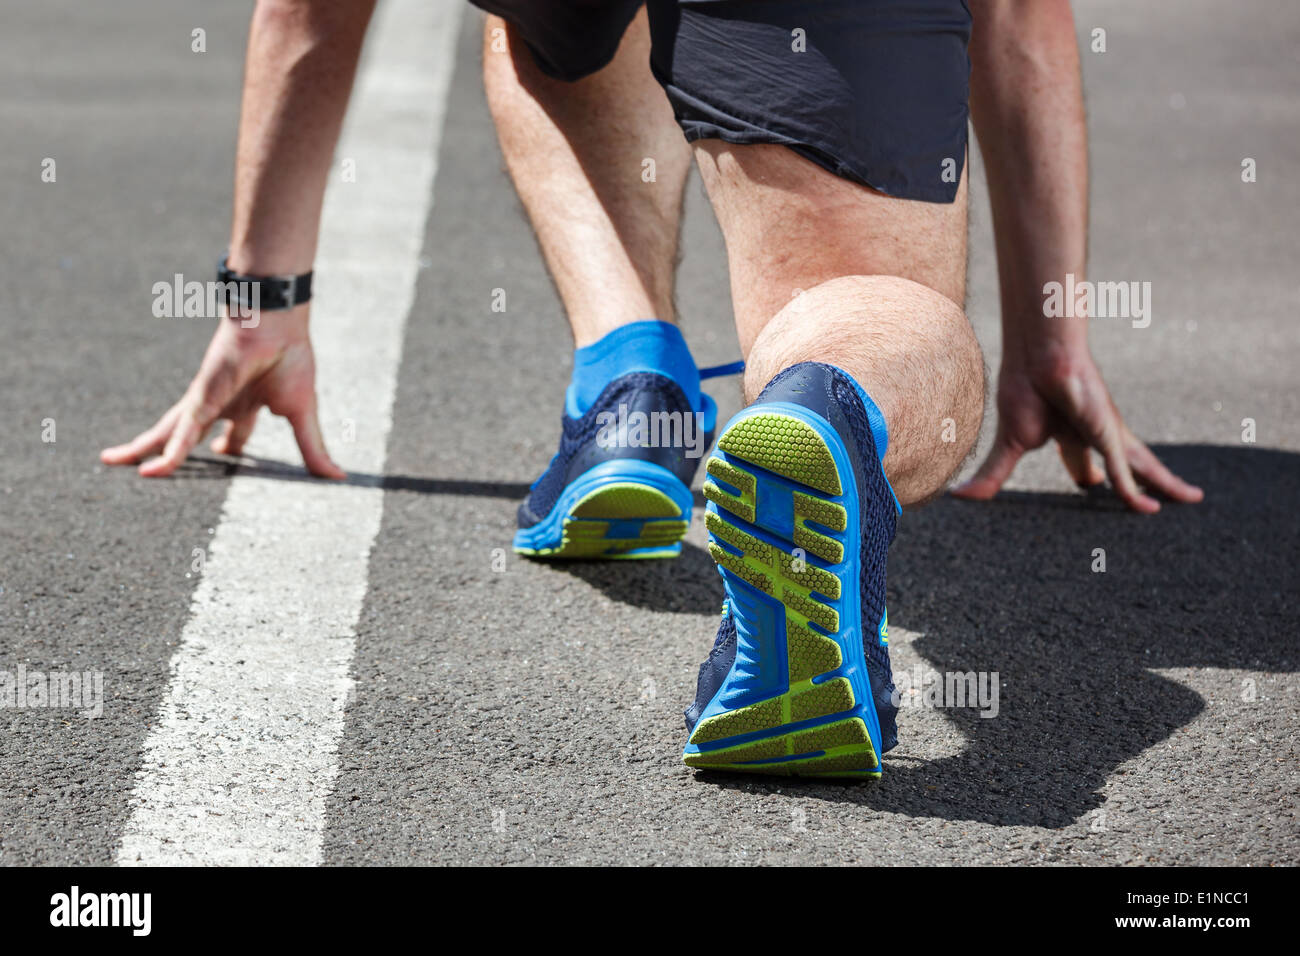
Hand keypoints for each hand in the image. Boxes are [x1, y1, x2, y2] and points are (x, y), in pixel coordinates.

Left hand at [100, 307, 344, 478]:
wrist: (277, 324)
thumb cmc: (291, 359)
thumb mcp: (303, 415)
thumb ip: (312, 449)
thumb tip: (338, 477)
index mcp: (248, 405)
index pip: (235, 433)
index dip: (230, 448)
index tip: (224, 457)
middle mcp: (220, 404)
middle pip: (187, 436)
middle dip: (171, 452)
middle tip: (152, 469)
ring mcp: (204, 402)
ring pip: (168, 434)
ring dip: (142, 449)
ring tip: (112, 461)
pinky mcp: (199, 400)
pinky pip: (181, 435)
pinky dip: (169, 454)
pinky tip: (152, 472)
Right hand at [953, 347, 1202, 512]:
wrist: (1039, 358)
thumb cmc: (1025, 389)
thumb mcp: (1009, 445)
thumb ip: (992, 475)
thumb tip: (959, 497)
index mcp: (1069, 434)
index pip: (1082, 462)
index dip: (1086, 477)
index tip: (1089, 489)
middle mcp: (1095, 434)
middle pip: (1124, 465)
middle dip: (1136, 484)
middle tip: (1150, 504)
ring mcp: (1109, 434)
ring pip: (1143, 466)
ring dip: (1164, 484)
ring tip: (1190, 499)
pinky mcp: (1110, 435)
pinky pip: (1124, 471)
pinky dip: (1132, 491)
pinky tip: (1147, 509)